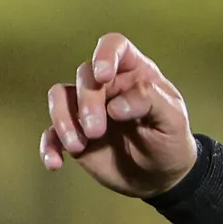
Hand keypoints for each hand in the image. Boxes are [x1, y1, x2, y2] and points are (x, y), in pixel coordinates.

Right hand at [38, 34, 196, 197]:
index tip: (102, 76)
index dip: (105, 55)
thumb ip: (150, 101)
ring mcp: (87, 109)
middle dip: (86, 102)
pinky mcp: (75, 134)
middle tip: (97, 131)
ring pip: (59, 97)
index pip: (114, 46)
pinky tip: (56, 163)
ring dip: (62, 119)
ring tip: (77, 147)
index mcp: (133, 73)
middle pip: (84, 76)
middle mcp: (107, 86)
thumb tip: (115, 106)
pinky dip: (49, 146)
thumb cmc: (170, 141)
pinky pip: (51, 133)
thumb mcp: (173, 119)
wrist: (160, 177)